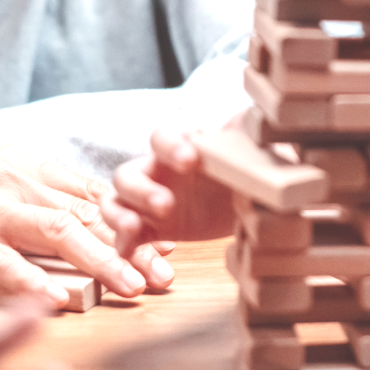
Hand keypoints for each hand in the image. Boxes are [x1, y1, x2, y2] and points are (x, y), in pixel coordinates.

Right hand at [0, 149, 173, 306]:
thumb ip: (46, 209)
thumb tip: (106, 237)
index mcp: (29, 169)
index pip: (96, 196)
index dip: (137, 224)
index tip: (168, 252)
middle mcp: (14, 180)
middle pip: (89, 213)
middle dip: (133, 245)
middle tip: (163, 275)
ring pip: (57, 231)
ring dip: (101, 261)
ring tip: (132, 286)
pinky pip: (2, 264)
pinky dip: (36, 283)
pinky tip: (62, 301)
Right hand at [104, 128, 239, 254]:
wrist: (251, 201)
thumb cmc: (247, 165)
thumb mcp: (250, 144)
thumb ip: (246, 128)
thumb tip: (254, 116)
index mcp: (180, 144)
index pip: (161, 138)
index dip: (171, 147)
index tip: (190, 161)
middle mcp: (156, 170)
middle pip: (127, 175)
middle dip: (142, 190)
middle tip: (166, 206)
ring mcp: (148, 200)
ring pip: (115, 203)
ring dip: (119, 217)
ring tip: (134, 229)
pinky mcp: (152, 228)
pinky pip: (127, 235)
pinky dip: (123, 243)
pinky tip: (129, 253)